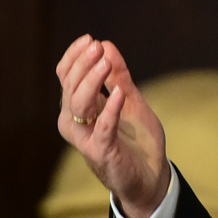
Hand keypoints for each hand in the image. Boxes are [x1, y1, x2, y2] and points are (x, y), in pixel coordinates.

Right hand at [56, 35, 170, 217]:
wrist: (151, 178)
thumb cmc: (136, 141)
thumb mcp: (130, 100)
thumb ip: (119, 76)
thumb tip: (107, 44)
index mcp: (78, 109)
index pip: (66, 76)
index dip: (75, 56)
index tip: (90, 39)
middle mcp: (75, 123)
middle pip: (69, 86)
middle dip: (83, 64)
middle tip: (98, 47)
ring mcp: (86, 139)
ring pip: (78, 105)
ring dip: (92, 81)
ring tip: (106, 62)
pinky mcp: (102, 153)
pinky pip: (103, 127)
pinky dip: (110, 109)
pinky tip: (120, 93)